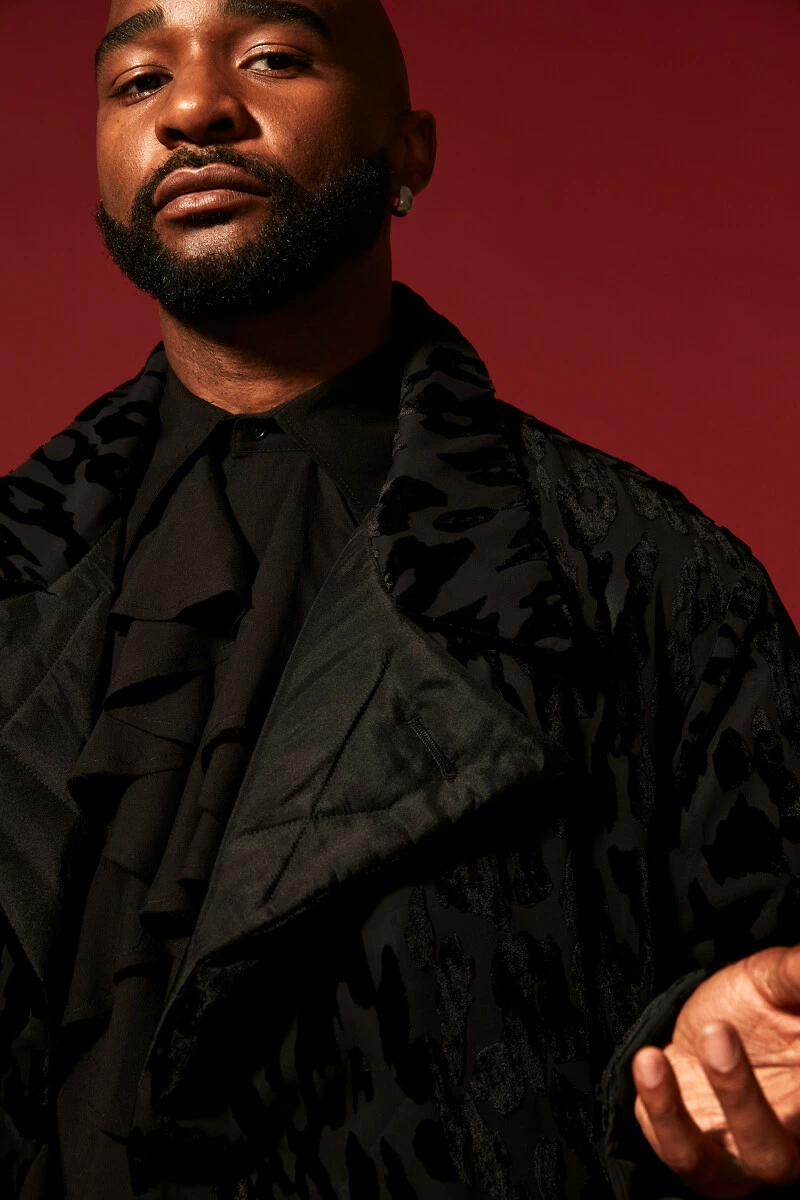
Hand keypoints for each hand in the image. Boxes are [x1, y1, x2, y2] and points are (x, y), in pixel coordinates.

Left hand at [632, 946, 799, 1196]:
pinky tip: (648, 1061)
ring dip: (678, 1118)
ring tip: (653, 1057)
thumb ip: (796, 975)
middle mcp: (782, 1144)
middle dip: (741, 1100)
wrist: (712, 1023)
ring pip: (712, 1169)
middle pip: (772, 1157)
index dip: (792, 1093)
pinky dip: (655, 1110)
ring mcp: (732, 1157)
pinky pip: (671, 1149)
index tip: (784, 1039)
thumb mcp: (777, 982)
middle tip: (718, 1032)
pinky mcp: (687, 1150)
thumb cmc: (758, 1007)